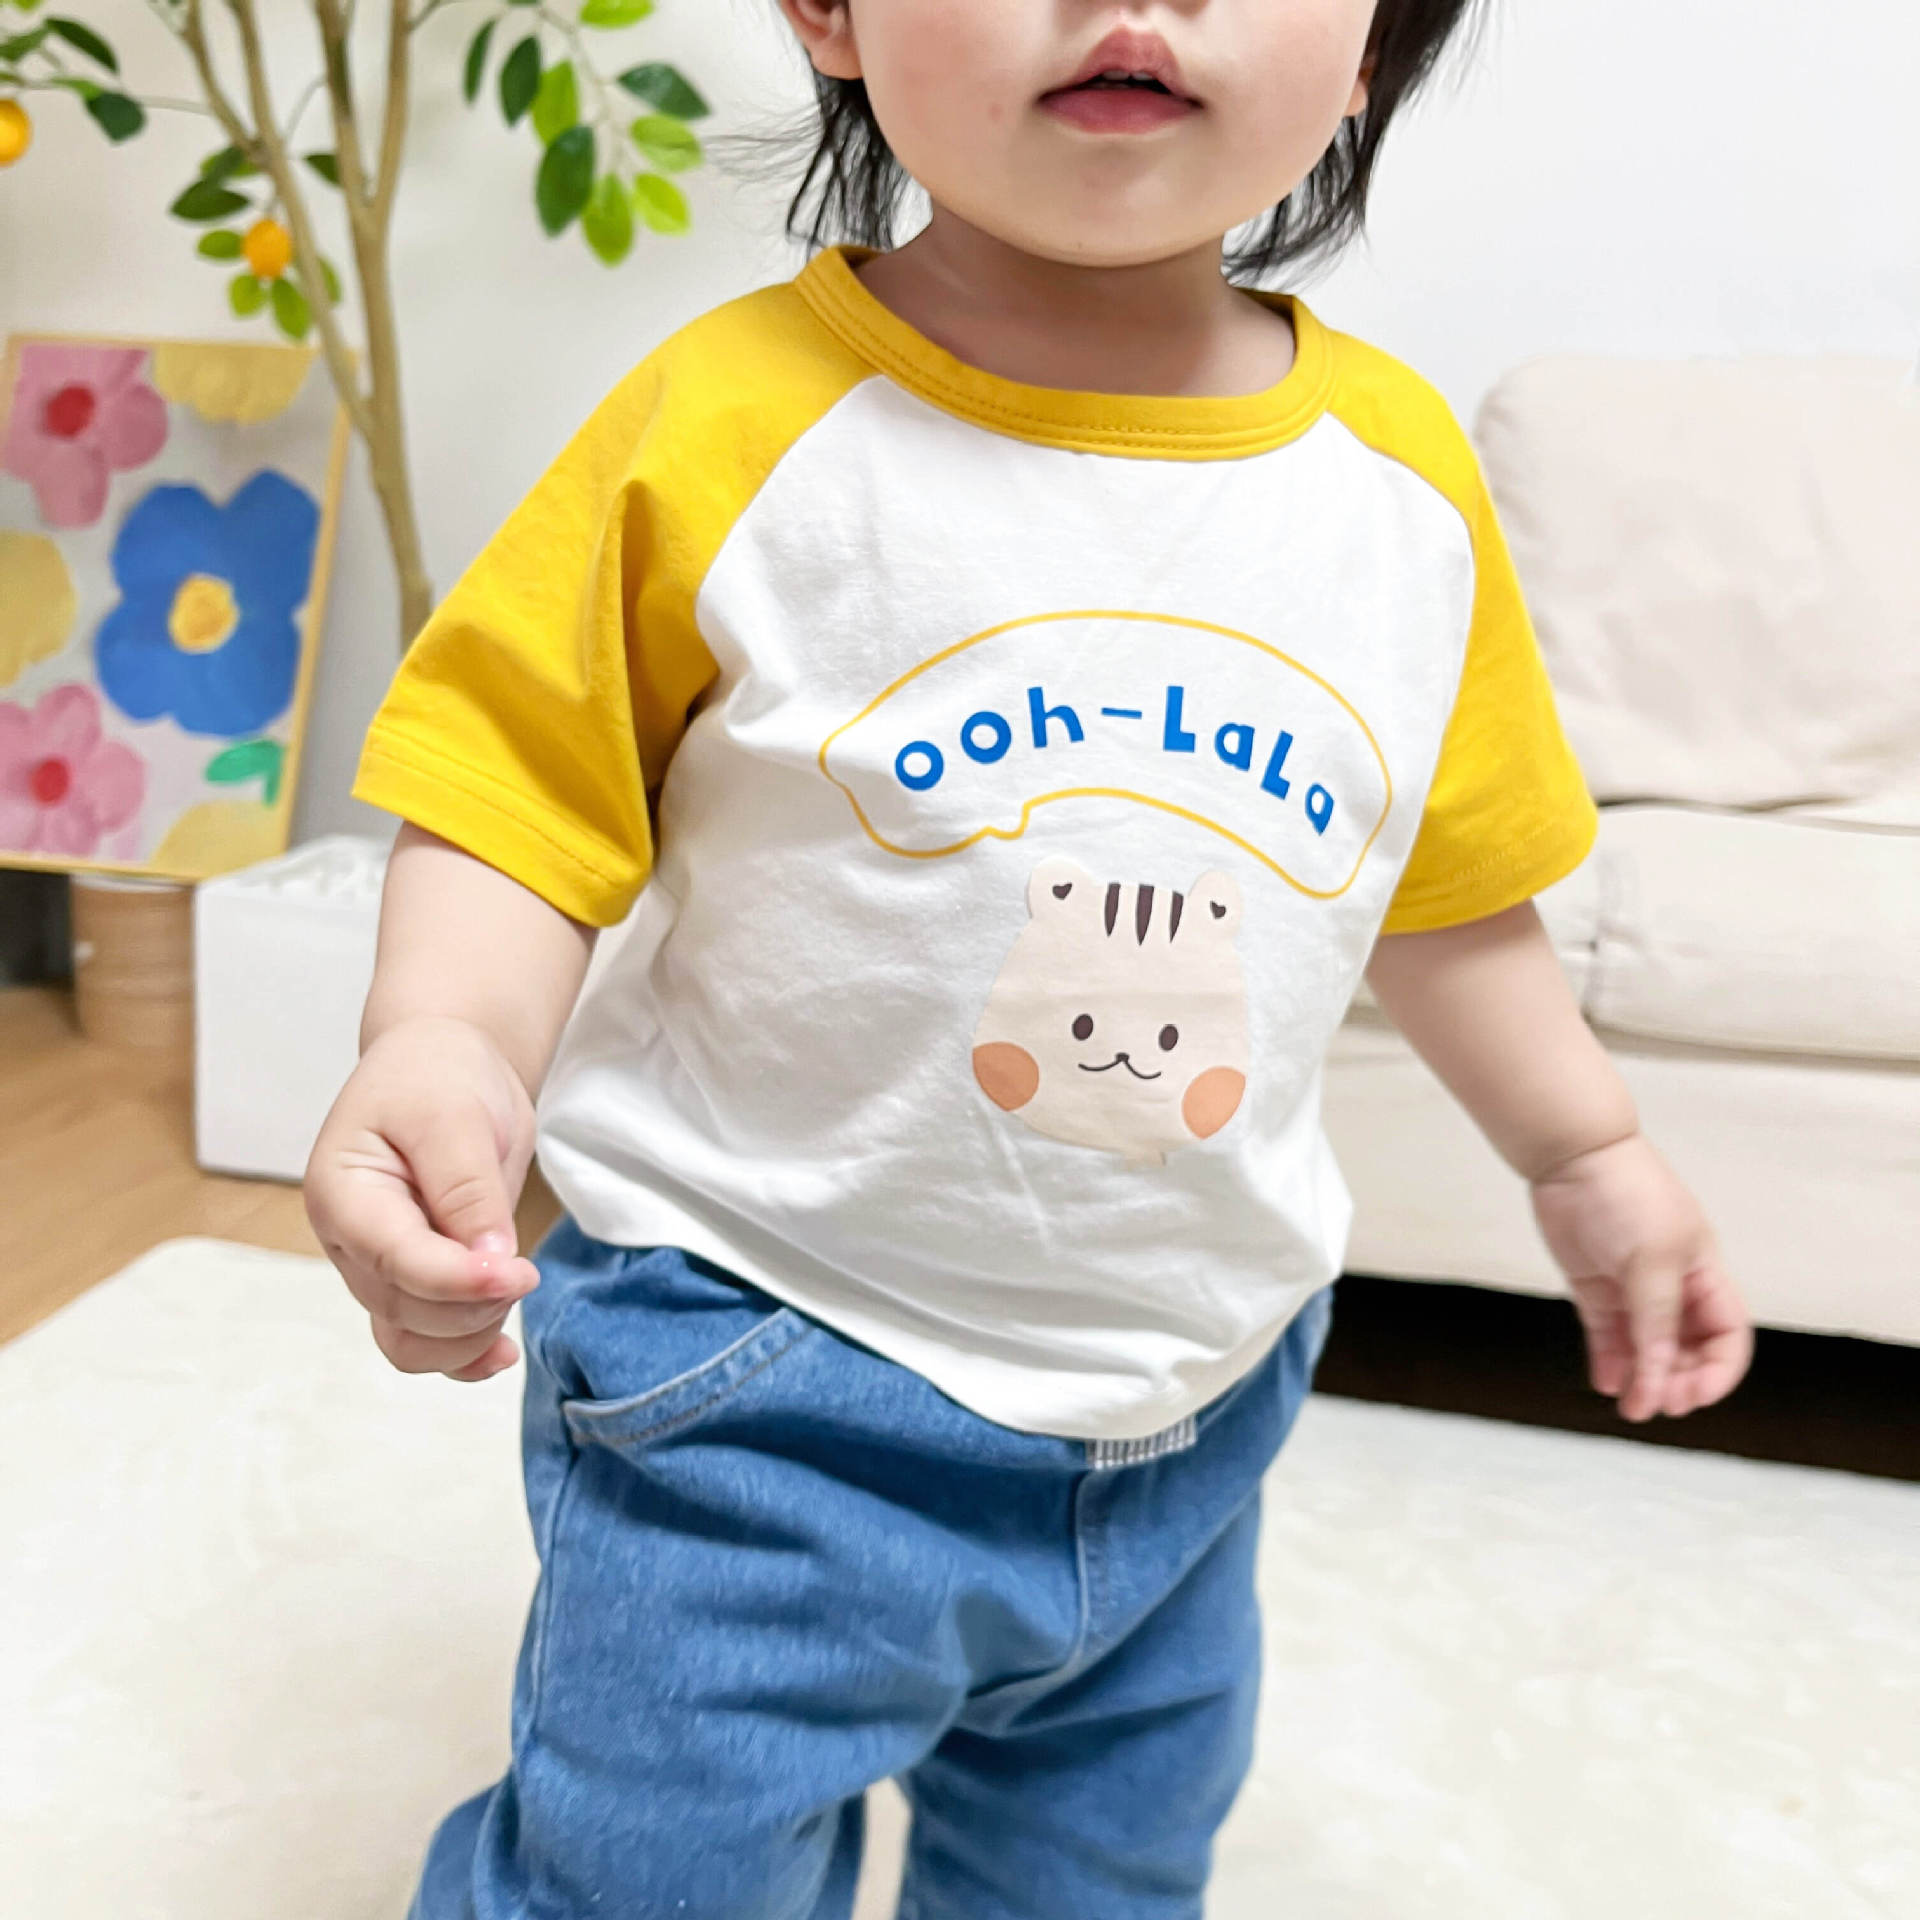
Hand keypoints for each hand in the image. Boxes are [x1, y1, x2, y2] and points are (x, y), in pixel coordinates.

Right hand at [305, 1016, 541, 1382]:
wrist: (442, 1064)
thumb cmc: (438, 1077)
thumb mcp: (453, 1115)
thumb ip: (468, 1189)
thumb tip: (490, 1263)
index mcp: (343, 1192)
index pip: (396, 1260)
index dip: (458, 1281)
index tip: (519, 1273)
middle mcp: (351, 1239)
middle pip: (405, 1309)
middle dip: (473, 1303)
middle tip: (526, 1268)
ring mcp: (378, 1265)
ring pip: (412, 1338)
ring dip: (471, 1335)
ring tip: (516, 1290)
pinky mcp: (413, 1278)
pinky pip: (424, 1340)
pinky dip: (463, 1355)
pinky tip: (502, 1353)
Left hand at [1530, 1131, 1752, 1422]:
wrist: (1571, 1158)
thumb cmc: (1628, 1194)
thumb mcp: (1652, 1260)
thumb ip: (1657, 1320)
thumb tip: (1659, 1374)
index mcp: (1704, 1276)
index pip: (1727, 1337)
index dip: (1719, 1372)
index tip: (1695, 1396)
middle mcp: (1672, 1288)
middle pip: (1688, 1351)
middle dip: (1677, 1382)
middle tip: (1656, 1403)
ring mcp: (1632, 1290)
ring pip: (1646, 1350)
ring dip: (1643, 1380)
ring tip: (1630, 1405)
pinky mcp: (1595, 1290)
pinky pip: (1608, 1337)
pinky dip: (1610, 1363)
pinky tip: (1607, 1384)